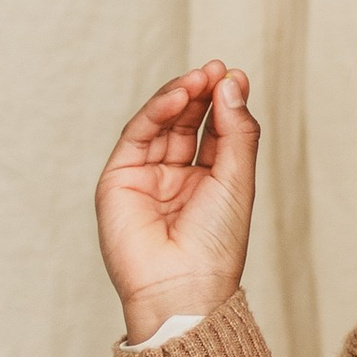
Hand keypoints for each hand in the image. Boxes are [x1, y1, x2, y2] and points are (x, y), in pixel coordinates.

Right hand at [96, 62, 258, 344]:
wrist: (182, 286)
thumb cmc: (216, 244)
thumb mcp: (236, 179)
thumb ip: (236, 130)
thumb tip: (232, 80)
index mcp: (211, 182)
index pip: (216, 131)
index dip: (225, 102)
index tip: (234, 74)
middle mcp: (178, 178)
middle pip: (188, 122)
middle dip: (201, 93)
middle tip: (215, 69)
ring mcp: (147, 177)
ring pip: (162, 124)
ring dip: (180, 97)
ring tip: (199, 77)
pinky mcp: (119, 179)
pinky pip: (138, 136)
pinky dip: (156, 113)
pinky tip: (178, 97)